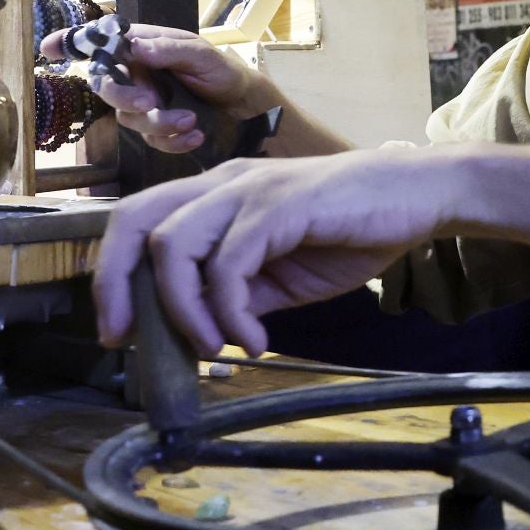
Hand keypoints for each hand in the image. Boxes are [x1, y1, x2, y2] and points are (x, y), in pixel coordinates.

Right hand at [43, 23, 271, 153]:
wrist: (245, 106)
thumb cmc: (222, 71)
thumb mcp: (202, 55)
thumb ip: (169, 50)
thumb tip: (135, 47)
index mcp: (142, 47)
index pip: (100, 42)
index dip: (71, 43)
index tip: (48, 48)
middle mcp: (136, 74)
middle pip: (106, 87)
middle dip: (124, 97)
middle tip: (149, 101)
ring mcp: (143, 103)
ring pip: (130, 119)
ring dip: (159, 123)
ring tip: (191, 120)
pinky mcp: (155, 129)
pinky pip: (151, 140)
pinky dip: (173, 140)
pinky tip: (195, 135)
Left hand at [93, 149, 459, 356]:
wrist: (416, 197)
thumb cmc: (351, 230)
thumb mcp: (281, 274)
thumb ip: (238, 293)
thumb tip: (199, 332)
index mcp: (216, 195)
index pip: (137, 222)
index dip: (112, 274)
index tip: (119, 331)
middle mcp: (221, 183)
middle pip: (134, 220)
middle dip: (116, 283)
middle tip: (127, 338)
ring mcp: (249, 189)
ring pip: (174, 244)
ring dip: (184, 309)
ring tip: (215, 346)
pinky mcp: (279, 204)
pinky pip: (230, 262)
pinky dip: (230, 311)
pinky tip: (256, 339)